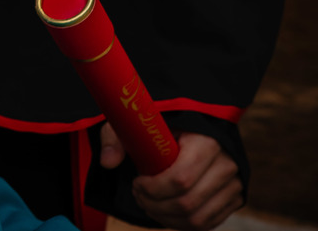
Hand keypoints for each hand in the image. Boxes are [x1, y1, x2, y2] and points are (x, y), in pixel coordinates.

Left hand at [99, 124, 242, 230]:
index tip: (137, 182)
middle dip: (155, 205)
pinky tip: (164, 211)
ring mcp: (234, 183)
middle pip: (188, 203)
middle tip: (139, 195)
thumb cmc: (163, 123)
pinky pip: (209, 223)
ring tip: (149, 203)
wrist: (196, 124)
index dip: (153, 188)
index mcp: (206, 140)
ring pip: (198, 219)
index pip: (180, 179)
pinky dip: (182, 224)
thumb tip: (107, 162)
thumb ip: (117, 138)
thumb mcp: (136, 122)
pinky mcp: (235, 197)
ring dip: (166, 218)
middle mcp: (227, 163)